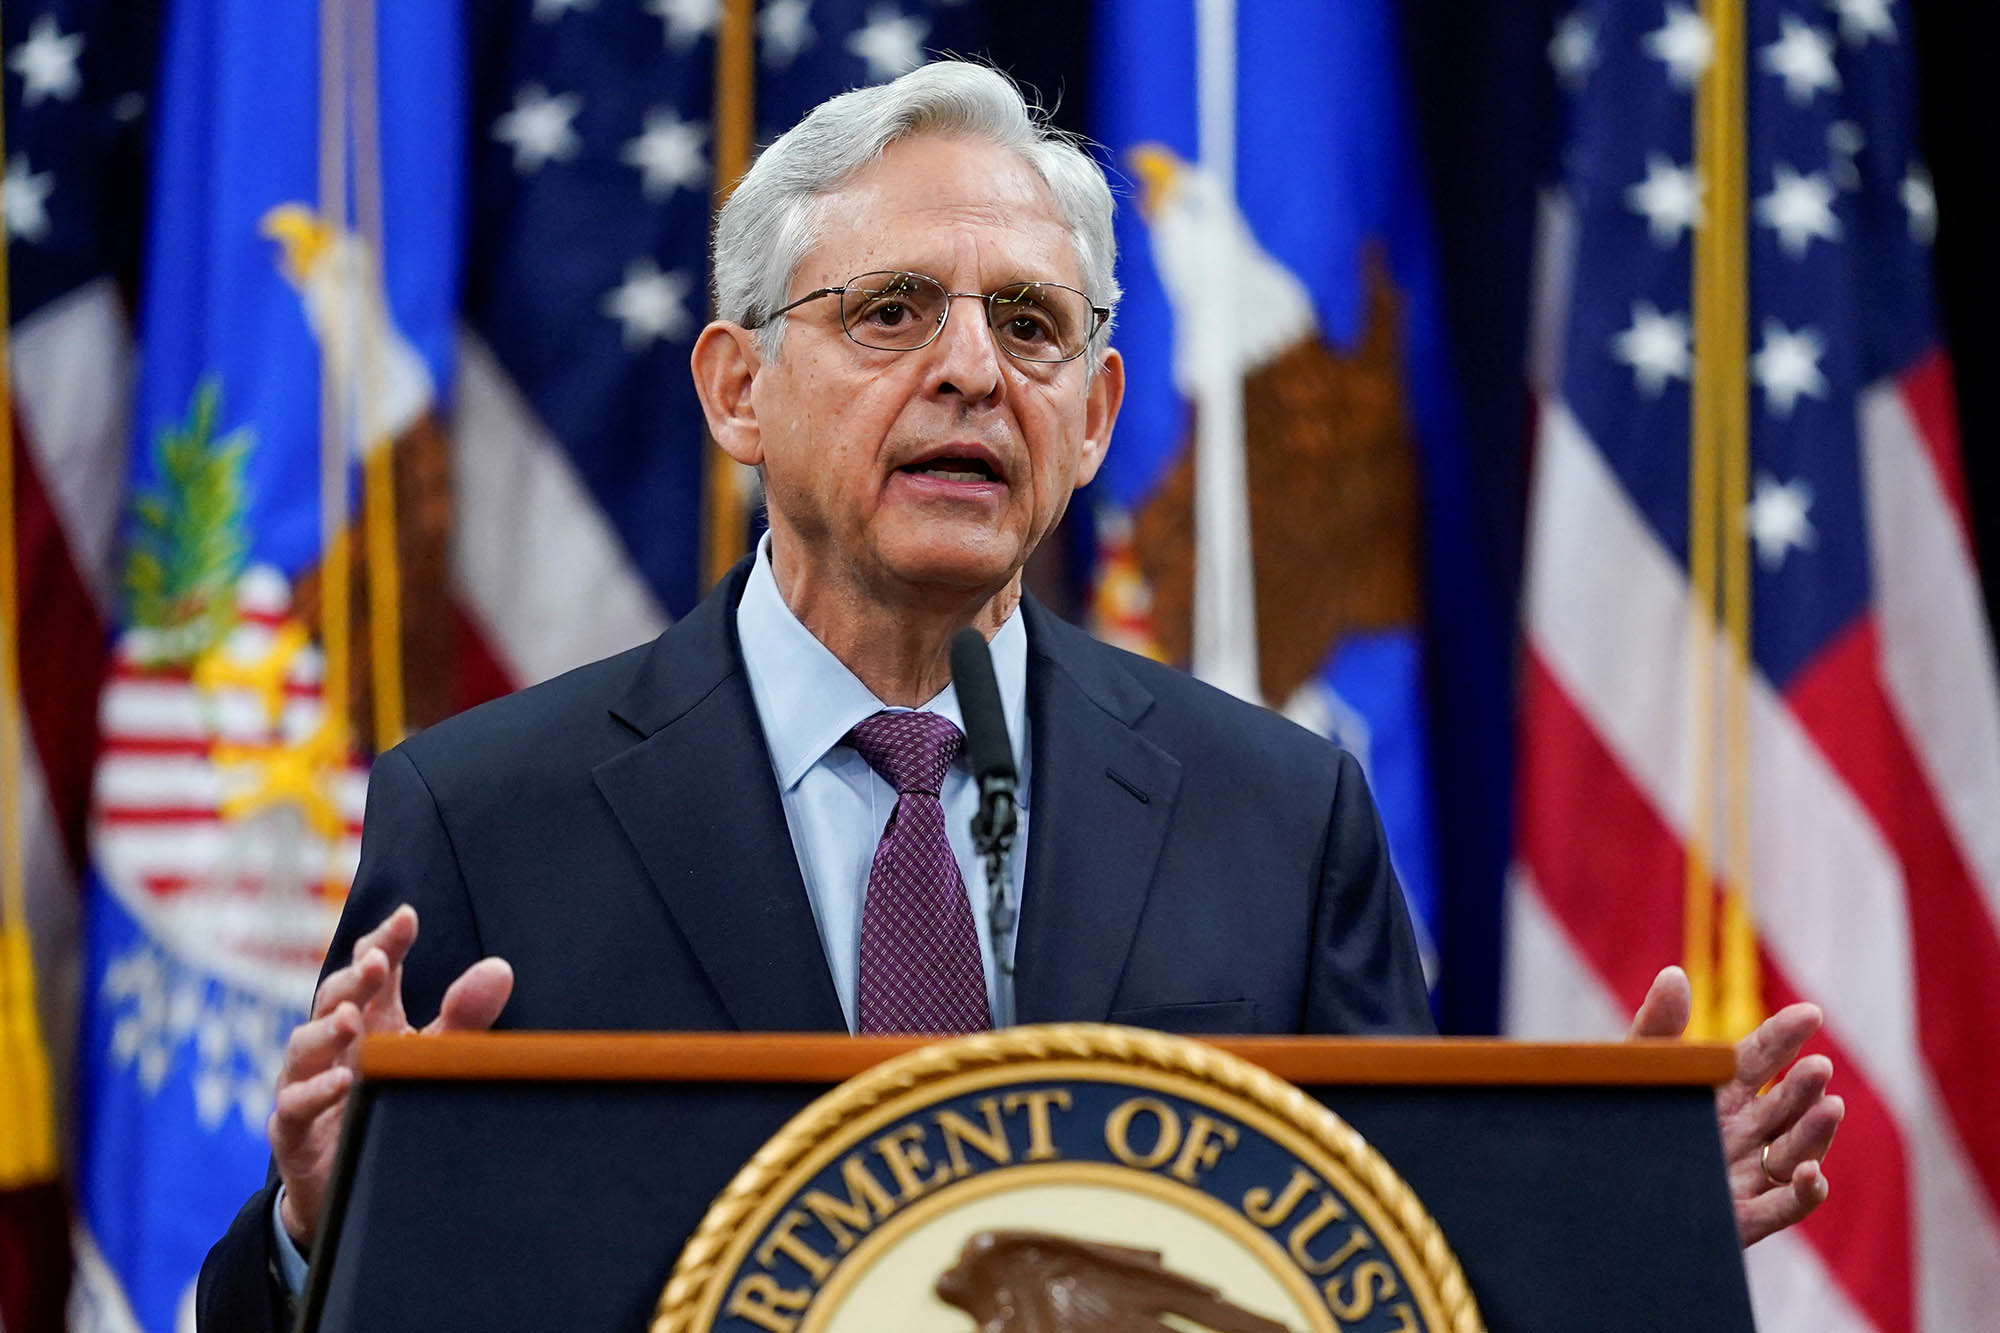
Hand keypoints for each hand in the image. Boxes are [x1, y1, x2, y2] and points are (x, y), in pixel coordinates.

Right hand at [268, 905, 513, 1249]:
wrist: (349, 1181)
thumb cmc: (389, 1099)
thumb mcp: (431, 1056)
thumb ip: (465, 1016)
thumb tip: (501, 968)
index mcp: (371, 1016)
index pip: (371, 967)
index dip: (385, 941)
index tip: (407, 917)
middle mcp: (333, 1043)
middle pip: (334, 997)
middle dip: (352, 978)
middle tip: (375, 961)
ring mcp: (305, 1083)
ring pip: (303, 1046)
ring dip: (325, 1029)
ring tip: (352, 1017)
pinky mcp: (292, 1131)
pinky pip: (294, 1105)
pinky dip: (315, 1092)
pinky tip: (343, 1079)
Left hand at [1628, 965, 1844, 1246]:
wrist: (1585, 1192)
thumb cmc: (1615, 1125)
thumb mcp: (1636, 1075)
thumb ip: (1655, 1029)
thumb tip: (1675, 974)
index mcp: (1717, 1094)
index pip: (1757, 1061)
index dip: (1784, 1038)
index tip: (1811, 1013)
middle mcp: (1737, 1134)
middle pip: (1781, 1108)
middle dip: (1803, 1088)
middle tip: (1818, 1066)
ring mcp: (1741, 1177)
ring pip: (1791, 1155)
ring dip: (1815, 1133)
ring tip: (1830, 1106)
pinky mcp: (1736, 1219)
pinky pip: (1780, 1210)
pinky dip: (1803, 1195)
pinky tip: (1812, 1175)